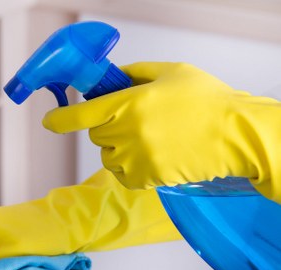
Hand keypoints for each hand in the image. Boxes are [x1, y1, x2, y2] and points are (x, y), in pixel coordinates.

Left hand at [43, 62, 280, 198]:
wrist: (236, 135)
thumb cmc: (206, 100)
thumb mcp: (170, 72)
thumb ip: (134, 74)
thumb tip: (111, 80)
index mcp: (129, 104)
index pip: (80, 115)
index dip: (60, 119)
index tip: (51, 120)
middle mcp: (127, 133)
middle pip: (96, 135)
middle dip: (107, 126)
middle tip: (132, 120)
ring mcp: (135, 159)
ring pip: (108, 155)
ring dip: (118, 147)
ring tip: (149, 139)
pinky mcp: (145, 179)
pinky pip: (122, 174)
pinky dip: (130, 166)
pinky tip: (152, 155)